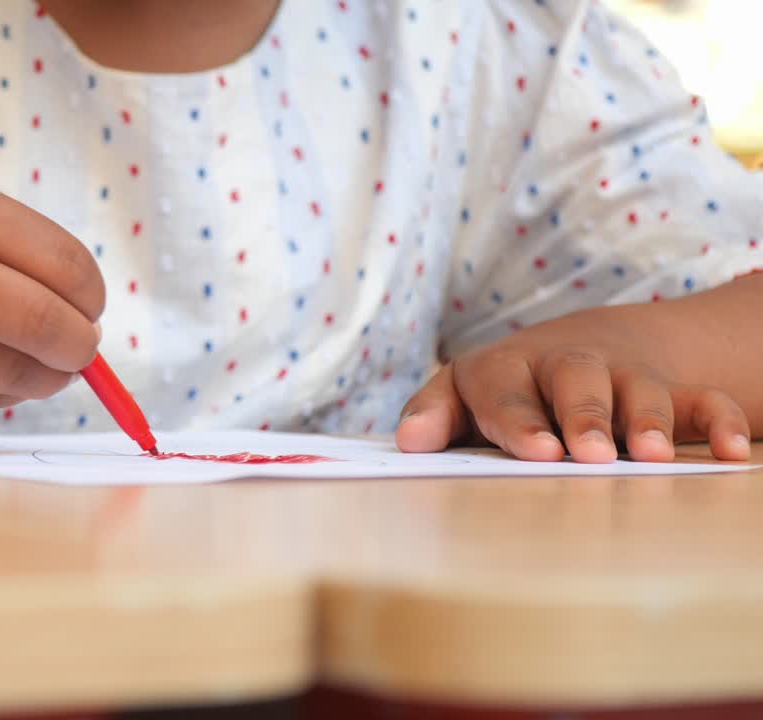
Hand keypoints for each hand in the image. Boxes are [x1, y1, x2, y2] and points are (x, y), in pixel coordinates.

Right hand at [0, 182, 104, 410]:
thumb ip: (27, 256)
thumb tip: (92, 322)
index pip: (63, 263)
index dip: (93, 294)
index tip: (92, 304)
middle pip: (43, 324)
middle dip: (82, 345)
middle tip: (84, 347)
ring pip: (16, 372)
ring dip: (50, 375)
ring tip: (50, 363)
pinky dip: (8, 392)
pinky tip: (1, 372)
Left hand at [395, 337, 752, 462]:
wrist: (575, 347)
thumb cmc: (504, 388)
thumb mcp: (462, 394)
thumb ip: (434, 415)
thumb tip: (407, 443)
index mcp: (505, 368)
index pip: (504, 390)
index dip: (519, 420)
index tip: (537, 453)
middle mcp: (565, 365)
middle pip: (575, 380)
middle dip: (584, 417)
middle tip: (592, 456)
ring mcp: (621, 375)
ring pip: (638, 388)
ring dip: (647, 421)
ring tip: (656, 457)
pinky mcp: (671, 390)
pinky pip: (705, 400)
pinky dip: (722, 423)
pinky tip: (733, 454)